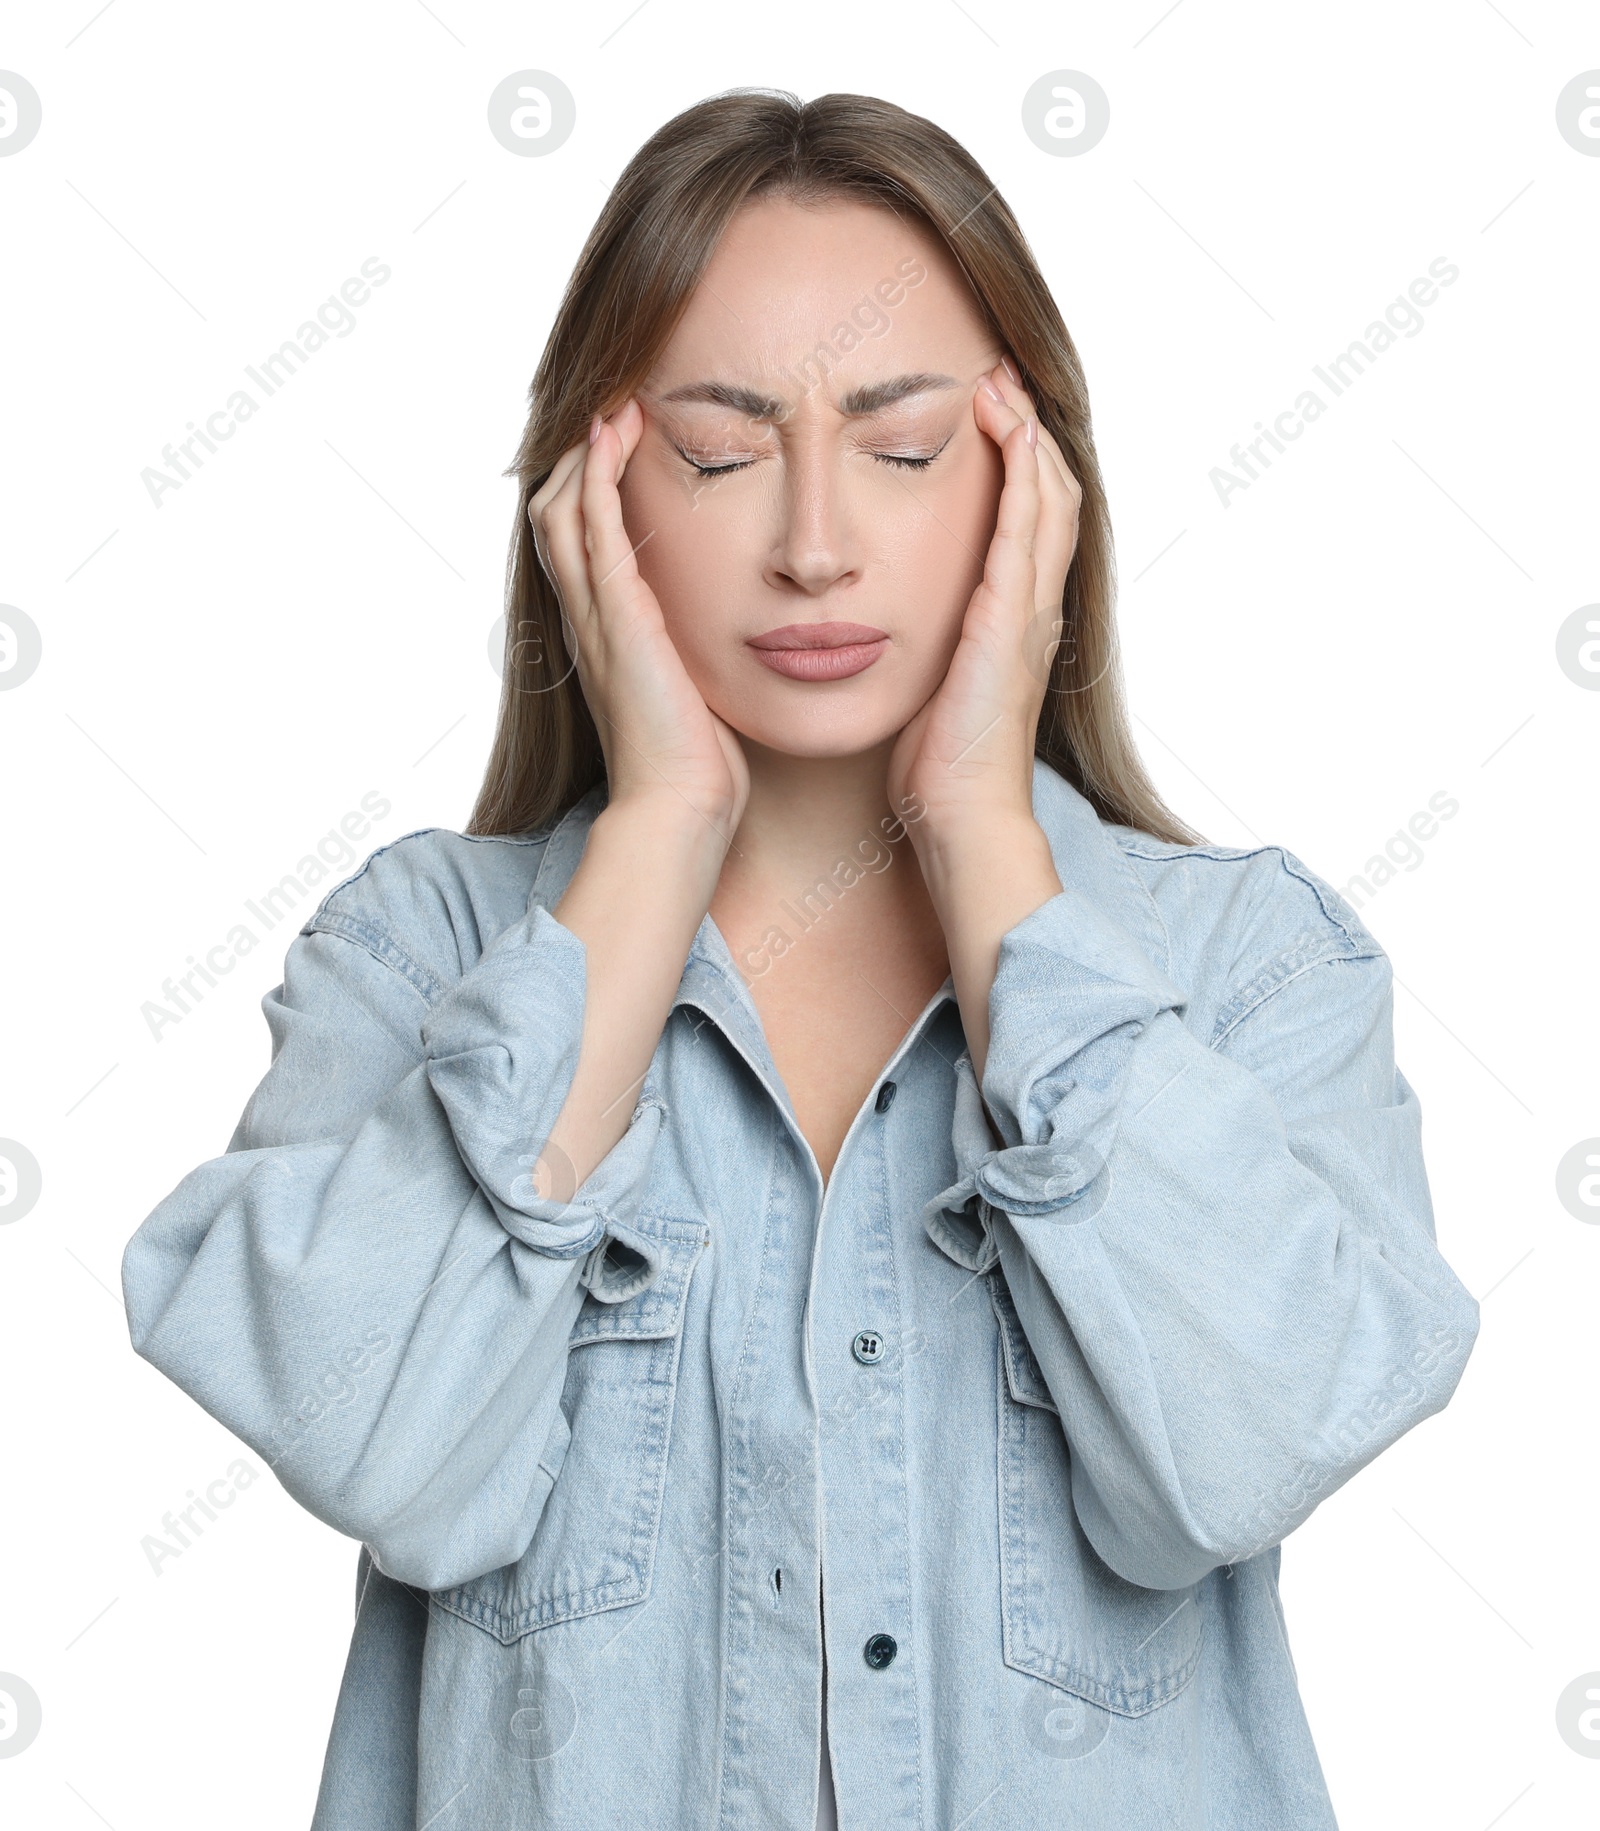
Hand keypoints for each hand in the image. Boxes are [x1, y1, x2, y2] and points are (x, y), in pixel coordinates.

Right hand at [529, 399, 749, 837]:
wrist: (680, 808)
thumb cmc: (698, 766)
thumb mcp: (694, 695)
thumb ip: (695, 660)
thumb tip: (731, 641)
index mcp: (603, 636)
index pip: (578, 544)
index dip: (589, 490)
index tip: (623, 446)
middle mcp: (586, 621)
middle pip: (555, 515)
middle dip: (577, 459)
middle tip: (613, 409)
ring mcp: (594, 618)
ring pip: (561, 510)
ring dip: (584, 452)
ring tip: (613, 405)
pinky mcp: (617, 618)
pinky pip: (592, 528)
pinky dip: (596, 474)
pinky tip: (614, 433)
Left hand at [886, 357, 1080, 1082]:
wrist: (959, 818)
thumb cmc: (935, 768)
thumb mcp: (928, 688)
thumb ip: (922, 648)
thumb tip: (877, 622)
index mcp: (1009, 621)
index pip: (1023, 522)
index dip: (1012, 465)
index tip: (984, 414)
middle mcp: (1031, 607)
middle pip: (1048, 495)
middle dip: (1026, 432)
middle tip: (1000, 373)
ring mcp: (1029, 610)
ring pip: (1048, 497)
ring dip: (1028, 433)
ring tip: (1002, 380)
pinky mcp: (1012, 619)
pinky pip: (1027, 526)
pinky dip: (1022, 470)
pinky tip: (1007, 426)